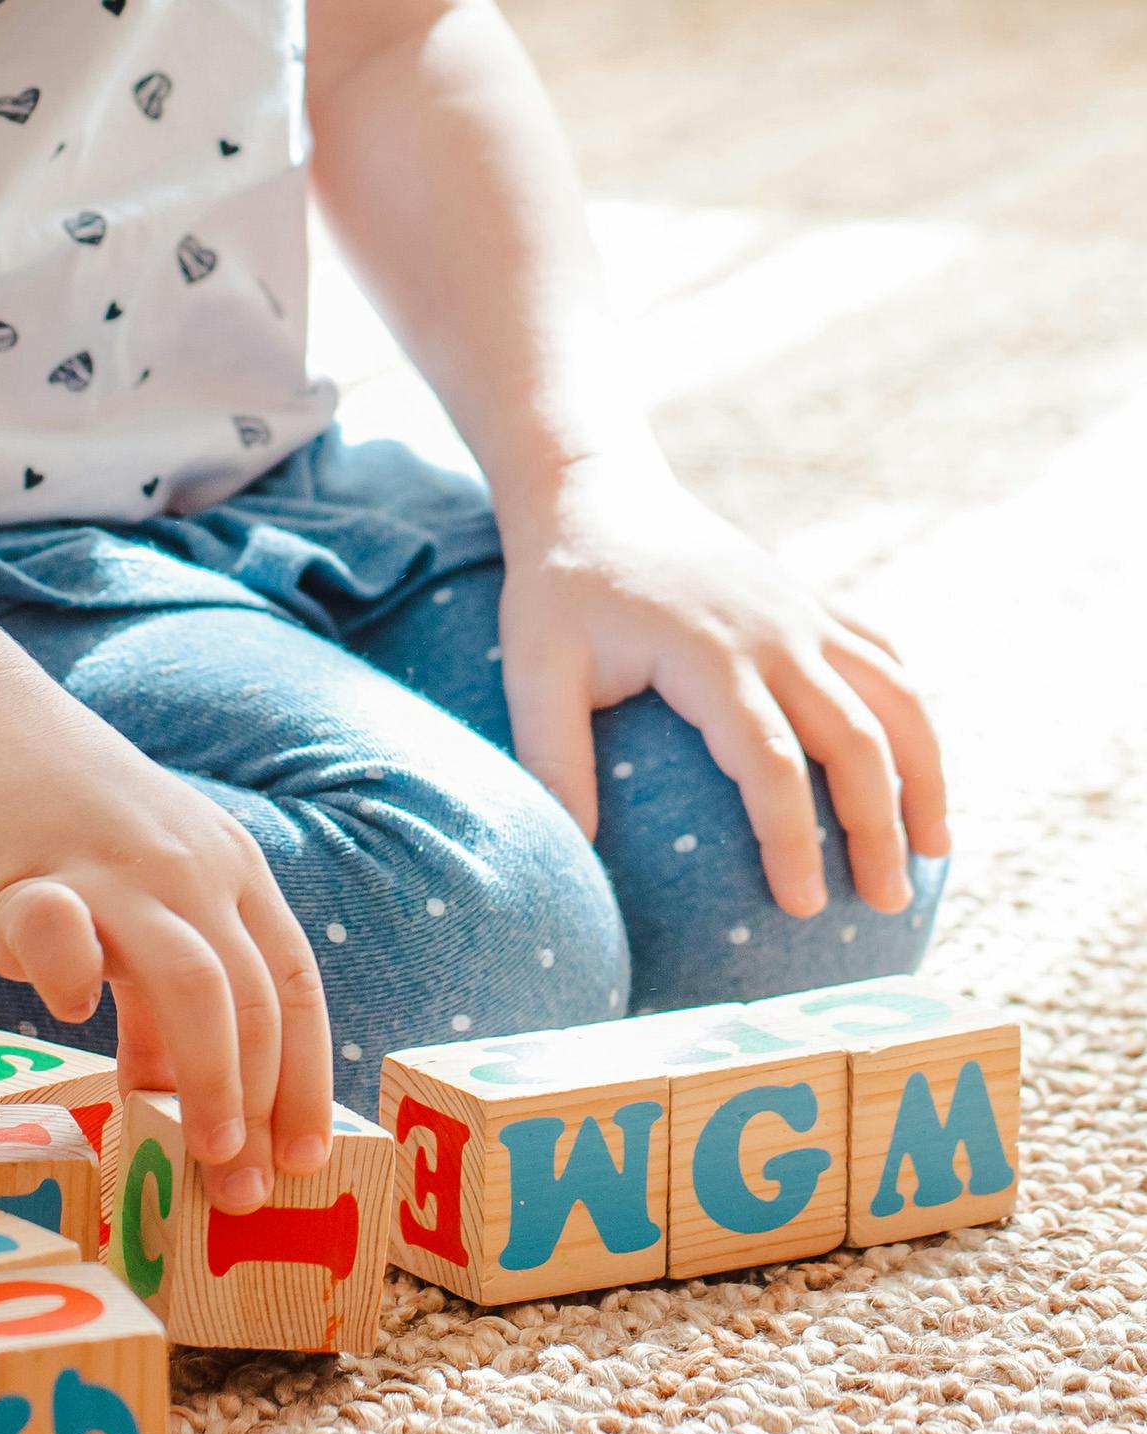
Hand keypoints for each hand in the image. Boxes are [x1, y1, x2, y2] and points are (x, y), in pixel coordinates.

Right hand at [0, 671, 333, 1210]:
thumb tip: (187, 1105)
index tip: (304, 1159)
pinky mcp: (27, 875)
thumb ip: (164, 993)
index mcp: (229, 871)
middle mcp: (189, 868)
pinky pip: (62, 935)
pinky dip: (75, 983)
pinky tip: (70, 1014)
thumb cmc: (56, 826)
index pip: (293, 988)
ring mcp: (113, 868)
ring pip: (196, 982)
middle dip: (259, 1106)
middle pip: (254, 1000)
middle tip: (243, 1190)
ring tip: (201, 1152)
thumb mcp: (139, 898)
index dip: (305, 1079)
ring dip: (210, 1078)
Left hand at [498, 452, 948, 916]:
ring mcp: (806, 610)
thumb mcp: (533, 670)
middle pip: (858, 738)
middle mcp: (777, 629)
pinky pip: (888, 657)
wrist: (595, 492)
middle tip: (884, 905)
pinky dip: (915, 713)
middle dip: (879, 826)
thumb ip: (551, 758)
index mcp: (711, 651)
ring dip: (926, 774)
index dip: (793, 837)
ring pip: (898, 696)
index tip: (802, 905)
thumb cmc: (557, 590)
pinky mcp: (815, 601)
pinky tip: (919, 770)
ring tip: (934, 852)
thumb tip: (570, 858)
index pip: (772, 761)